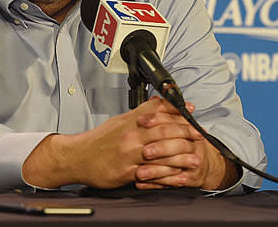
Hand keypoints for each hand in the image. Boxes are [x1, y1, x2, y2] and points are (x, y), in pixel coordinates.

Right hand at [22, 96, 202, 189]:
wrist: (77, 157)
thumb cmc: (98, 140)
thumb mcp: (119, 121)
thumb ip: (139, 113)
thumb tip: (157, 102)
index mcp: (129, 121)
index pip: (156, 111)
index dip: (176, 111)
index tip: (190, 110)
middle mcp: (130, 135)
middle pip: (163, 130)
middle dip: (184, 131)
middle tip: (200, 134)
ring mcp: (129, 154)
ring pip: (160, 152)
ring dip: (181, 154)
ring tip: (196, 157)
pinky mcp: (127, 171)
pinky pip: (151, 172)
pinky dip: (167, 173)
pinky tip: (178, 175)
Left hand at [134, 103, 238, 189]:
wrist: (203, 162)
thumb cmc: (185, 141)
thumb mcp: (177, 123)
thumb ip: (164, 111)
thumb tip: (153, 99)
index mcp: (187, 126)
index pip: (172, 120)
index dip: (156, 119)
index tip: (141, 121)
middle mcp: (192, 143)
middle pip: (176, 144)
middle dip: (159, 148)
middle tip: (144, 152)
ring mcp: (192, 161)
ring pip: (174, 165)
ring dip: (155, 170)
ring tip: (139, 172)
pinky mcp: (190, 178)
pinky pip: (172, 182)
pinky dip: (156, 183)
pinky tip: (142, 183)